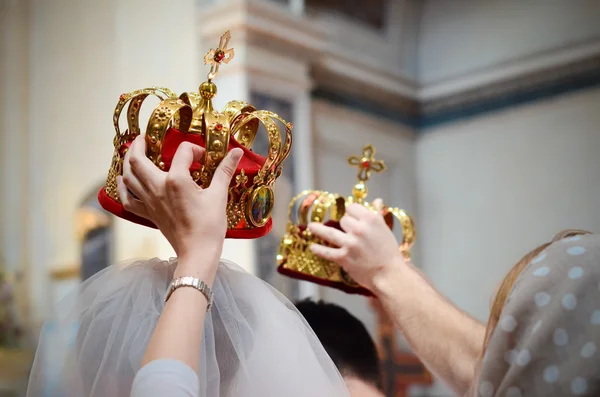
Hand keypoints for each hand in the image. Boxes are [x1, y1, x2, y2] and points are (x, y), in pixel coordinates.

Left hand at [116, 135, 241, 270]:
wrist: (198, 252)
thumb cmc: (210, 225)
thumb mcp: (219, 195)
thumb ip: (225, 170)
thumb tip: (237, 152)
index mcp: (176, 180)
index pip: (182, 153)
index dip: (194, 150)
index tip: (204, 157)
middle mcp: (158, 187)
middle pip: (137, 160)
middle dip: (139, 145)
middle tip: (144, 138)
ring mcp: (150, 201)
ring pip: (128, 177)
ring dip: (128, 162)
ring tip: (132, 153)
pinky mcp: (148, 213)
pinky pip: (128, 199)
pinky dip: (123, 188)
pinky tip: (123, 180)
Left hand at [308, 199, 404, 291]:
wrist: (389, 274)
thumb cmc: (390, 252)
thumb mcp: (386, 229)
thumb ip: (378, 214)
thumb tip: (377, 201)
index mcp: (371, 220)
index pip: (352, 208)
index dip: (352, 213)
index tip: (352, 217)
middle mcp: (359, 229)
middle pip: (343, 220)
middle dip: (345, 226)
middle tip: (350, 233)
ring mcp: (350, 243)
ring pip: (330, 232)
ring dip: (318, 229)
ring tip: (311, 226)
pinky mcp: (344, 257)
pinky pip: (327, 252)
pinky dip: (319, 250)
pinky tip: (312, 247)